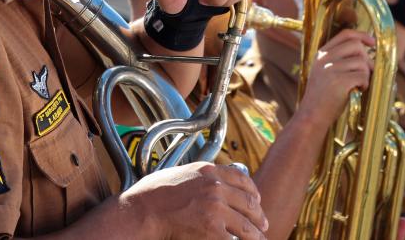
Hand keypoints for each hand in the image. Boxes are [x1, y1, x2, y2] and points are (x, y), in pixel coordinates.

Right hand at [121, 161, 268, 238]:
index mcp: (208, 171)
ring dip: (256, 236)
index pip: (242, 178)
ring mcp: (215, 209)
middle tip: (263, 225)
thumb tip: (215, 183)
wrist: (142, 210)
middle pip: (249, 203)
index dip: (253, 192)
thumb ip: (200, 177)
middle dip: (258, 217)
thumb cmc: (153, 194)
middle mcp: (216, 187)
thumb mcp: (181, 174)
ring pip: (247, 226)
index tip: (257, 200)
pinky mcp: (212, 230)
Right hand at [297, 29, 374, 124]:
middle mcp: (324, 58)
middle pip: (356, 46)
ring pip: (362, 62)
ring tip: (358, 85)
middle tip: (365, 73)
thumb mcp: (324, 72)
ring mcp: (330, 69)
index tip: (372, 42)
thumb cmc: (323, 97)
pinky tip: (357, 91)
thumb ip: (338, 59)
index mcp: (321, 54)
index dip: (361, 36)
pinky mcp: (339, 81)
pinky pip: (363, 76)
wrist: (311, 115)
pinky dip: (364, 84)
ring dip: (365, 75)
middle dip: (367, 59)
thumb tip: (364, 49)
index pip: (345, 34)